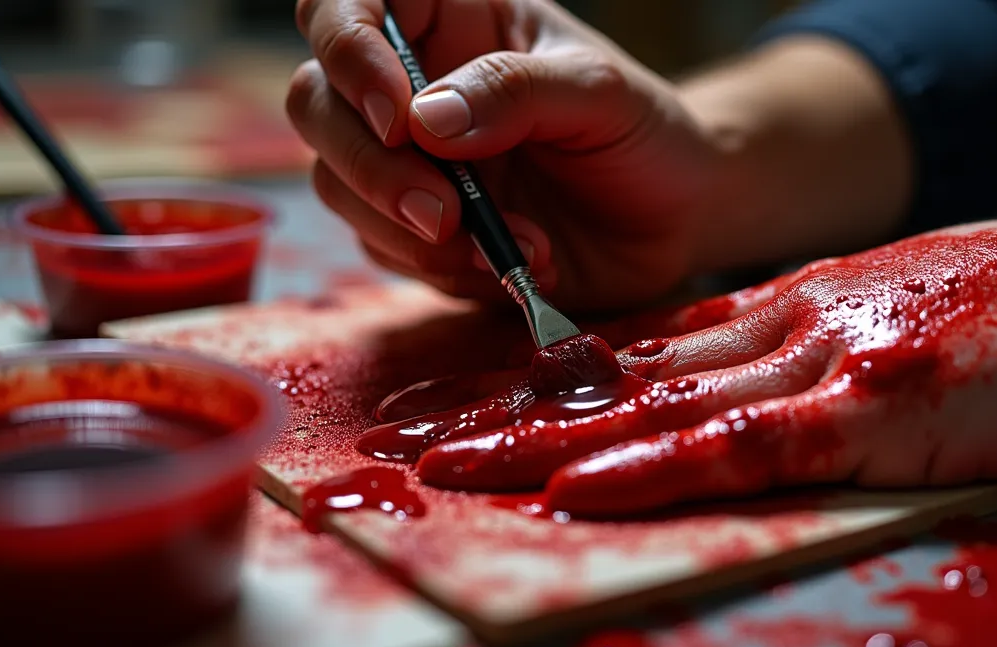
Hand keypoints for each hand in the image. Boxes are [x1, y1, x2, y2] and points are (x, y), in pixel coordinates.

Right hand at [287, 0, 725, 308]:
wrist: (679, 219)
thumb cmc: (645, 134)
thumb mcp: (599, 94)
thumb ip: (517, 92)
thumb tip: (424, 120)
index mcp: (451, 19)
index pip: (349, 6)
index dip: (348, 52)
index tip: (399, 115)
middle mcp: (414, 85)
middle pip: (317, 101)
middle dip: (369, 164)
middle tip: (442, 212)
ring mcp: (410, 162)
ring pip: (338, 184)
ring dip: (411, 229)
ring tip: (514, 244)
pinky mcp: (419, 232)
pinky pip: (387, 252)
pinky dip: (446, 269)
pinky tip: (519, 264)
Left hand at [402, 207, 996, 514]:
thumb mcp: (893, 323)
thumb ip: (815, 353)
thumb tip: (739, 392)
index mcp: (788, 312)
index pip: (640, 346)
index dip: (545, 376)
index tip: (470, 400)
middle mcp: (781, 331)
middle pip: (617, 375)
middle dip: (507, 410)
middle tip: (413, 437)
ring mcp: (820, 367)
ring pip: (651, 406)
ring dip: (542, 439)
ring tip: (447, 465)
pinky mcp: (872, 409)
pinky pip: (738, 446)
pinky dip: (652, 467)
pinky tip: (578, 486)